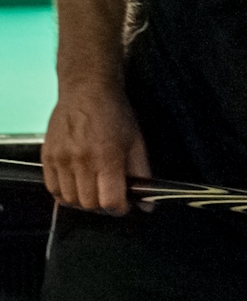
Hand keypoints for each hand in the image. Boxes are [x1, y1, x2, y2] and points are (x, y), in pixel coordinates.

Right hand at [44, 82, 150, 213]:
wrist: (87, 91)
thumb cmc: (115, 115)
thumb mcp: (136, 143)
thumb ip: (142, 175)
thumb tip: (147, 204)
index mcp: (107, 158)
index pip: (110, 201)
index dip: (120, 208)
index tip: (124, 204)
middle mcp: (80, 161)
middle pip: (88, 204)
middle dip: (102, 206)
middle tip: (110, 196)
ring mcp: (60, 159)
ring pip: (69, 200)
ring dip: (83, 201)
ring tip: (94, 190)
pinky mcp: (46, 157)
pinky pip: (52, 189)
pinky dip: (64, 194)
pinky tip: (76, 185)